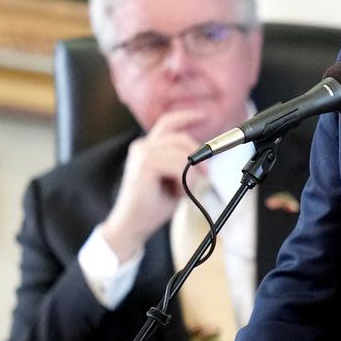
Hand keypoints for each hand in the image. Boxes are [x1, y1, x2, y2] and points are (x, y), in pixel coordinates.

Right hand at [99, 109, 207, 260]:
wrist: (134, 225)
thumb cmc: (153, 205)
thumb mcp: (175, 180)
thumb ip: (186, 165)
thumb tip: (207, 159)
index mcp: (147, 147)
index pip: (168, 123)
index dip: (187, 116)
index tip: (204, 115)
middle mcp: (142, 146)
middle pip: (181, 138)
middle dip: (198, 155)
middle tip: (206, 174)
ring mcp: (142, 154)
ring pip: (182, 154)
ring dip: (191, 175)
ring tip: (183, 192)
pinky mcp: (146, 165)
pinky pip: (179, 166)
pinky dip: (185, 181)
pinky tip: (178, 194)